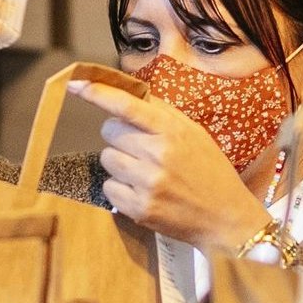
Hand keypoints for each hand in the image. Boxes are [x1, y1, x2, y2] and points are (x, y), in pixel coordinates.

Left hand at [85, 84, 275, 255]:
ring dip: (118, 163)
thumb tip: (130, 94)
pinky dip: (120, 189)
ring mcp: (148, 183)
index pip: (127, 106)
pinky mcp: (139, 208)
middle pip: (109, 131)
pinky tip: (142, 191)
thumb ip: (162, 113)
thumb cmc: (209, 171)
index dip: (98, 93)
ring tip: (144, 172)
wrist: (226, 218)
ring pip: (106, 159)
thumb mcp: (194, 133)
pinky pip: (108, 188)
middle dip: (118, 136)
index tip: (76, 84)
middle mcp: (158, 154)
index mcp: (173, 131)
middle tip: (140, 148)